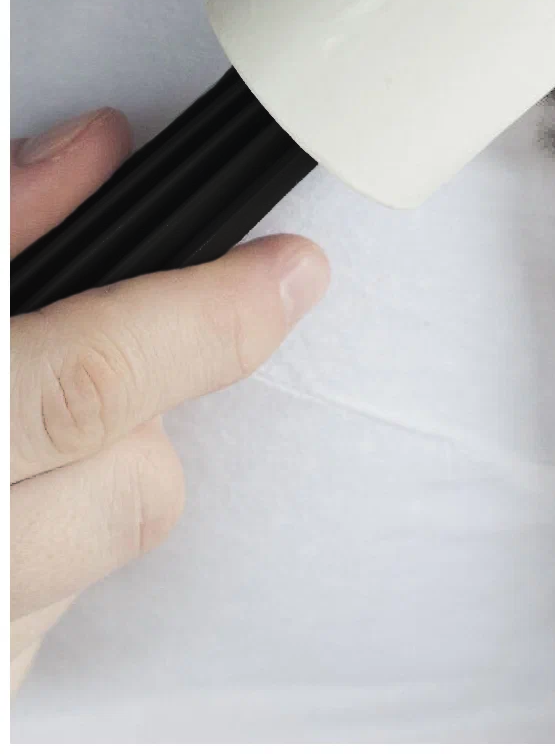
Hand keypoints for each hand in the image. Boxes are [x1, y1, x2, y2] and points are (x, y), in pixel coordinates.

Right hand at [10, 107, 328, 693]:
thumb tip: (90, 152)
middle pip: (132, 489)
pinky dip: (36, 562)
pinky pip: (44, 632)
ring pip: (101, 560)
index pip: (87, 383)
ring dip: (80, 486)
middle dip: (142, 413)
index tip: (288, 274)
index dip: (208, 321)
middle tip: (73, 358)